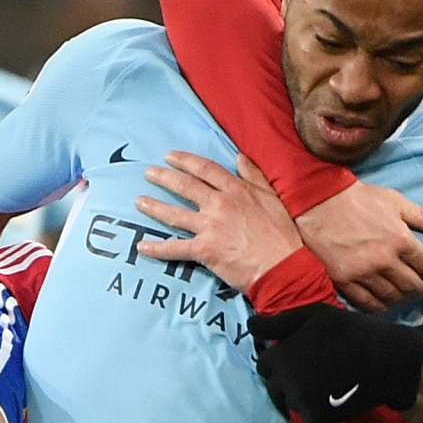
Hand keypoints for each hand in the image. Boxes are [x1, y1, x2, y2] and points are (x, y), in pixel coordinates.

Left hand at [137, 150, 300, 292]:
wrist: (282, 265)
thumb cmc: (282, 234)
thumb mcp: (273, 198)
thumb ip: (255, 176)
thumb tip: (240, 157)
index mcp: (236, 190)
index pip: (205, 169)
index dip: (185, 161)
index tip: (170, 157)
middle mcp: (219, 204)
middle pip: (184, 186)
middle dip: (164, 177)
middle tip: (149, 173)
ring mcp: (209, 227)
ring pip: (174, 214)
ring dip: (154, 206)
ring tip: (139, 201)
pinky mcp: (204, 250)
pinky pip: (175, 248)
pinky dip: (156, 249)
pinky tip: (142, 247)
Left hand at [248, 302, 422, 422]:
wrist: (386, 360)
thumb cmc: (350, 331)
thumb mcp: (314, 315)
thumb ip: (278, 322)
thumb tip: (250, 327)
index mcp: (282, 355)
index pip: (263, 364)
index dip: (279, 361)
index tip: (297, 357)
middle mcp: (286, 381)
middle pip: (273, 386)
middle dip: (286, 380)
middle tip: (312, 372)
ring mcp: (300, 402)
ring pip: (289, 401)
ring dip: (299, 394)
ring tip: (323, 382)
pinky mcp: (316, 418)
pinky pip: (306, 415)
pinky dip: (316, 407)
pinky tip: (332, 394)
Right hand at [299, 180, 422, 311]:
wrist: (320, 203)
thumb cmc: (360, 199)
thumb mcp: (394, 201)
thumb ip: (422, 216)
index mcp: (401, 240)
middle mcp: (385, 260)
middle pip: (412, 286)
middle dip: (419, 286)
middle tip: (418, 284)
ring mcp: (364, 273)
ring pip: (392, 297)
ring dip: (401, 297)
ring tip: (401, 293)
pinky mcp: (345, 281)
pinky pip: (368, 303)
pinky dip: (379, 306)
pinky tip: (383, 302)